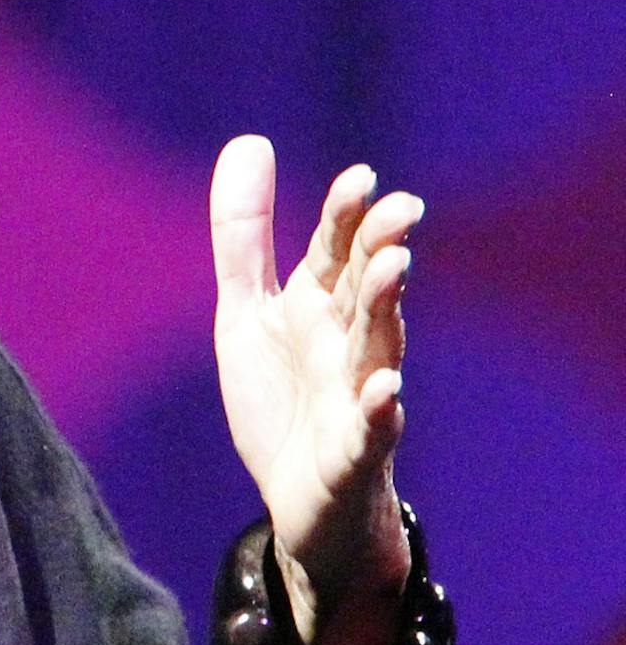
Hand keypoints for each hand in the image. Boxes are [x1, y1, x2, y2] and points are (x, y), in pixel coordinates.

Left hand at [209, 135, 420, 644]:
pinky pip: (372, 430)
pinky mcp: (354, 453)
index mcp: (318, 306)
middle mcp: (346, 344)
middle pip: (365, 291)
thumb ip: (244, 235)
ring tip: (392, 269)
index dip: (346, 216)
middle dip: (380, 250)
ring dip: (385, 309)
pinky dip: (380, 409)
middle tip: (399, 212)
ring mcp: (356, 397)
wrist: (300, 503)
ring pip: (378, 347)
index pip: (335, 251)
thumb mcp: (247, 311)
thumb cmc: (284, 399)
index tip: (359, 178)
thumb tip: (249, 141)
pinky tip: (384, 389)